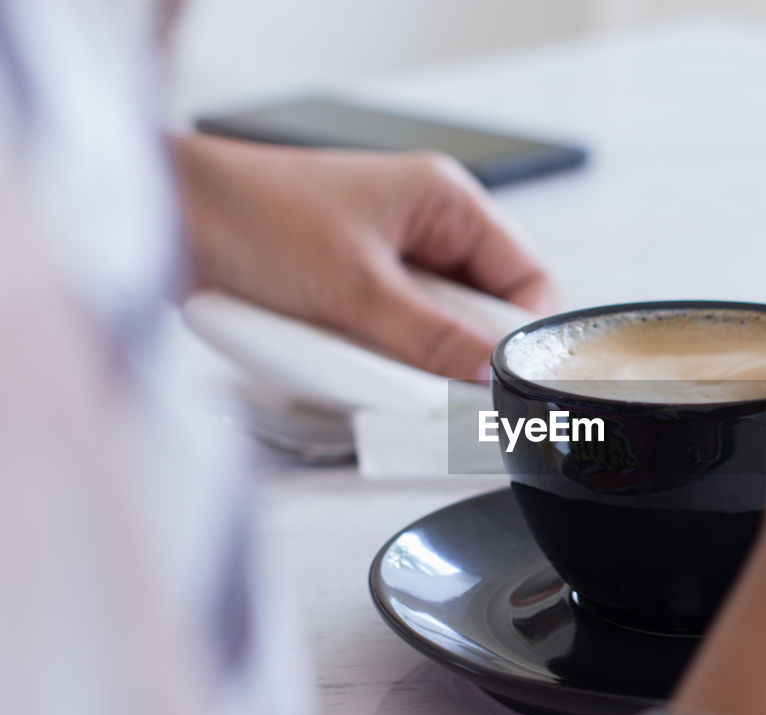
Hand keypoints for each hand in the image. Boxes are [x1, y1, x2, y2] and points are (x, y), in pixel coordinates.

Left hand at [175, 136, 554, 380]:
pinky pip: (393, 340)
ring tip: (387, 375)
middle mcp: (424, 229)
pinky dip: (380, 362)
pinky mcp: (353, 293)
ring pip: (436, 332)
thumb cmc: (251, 214)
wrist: (167, 217)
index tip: (503, 380)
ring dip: (415, 361)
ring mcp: (388, 263)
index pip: (526, 277)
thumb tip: (486, 376)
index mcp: (444, 202)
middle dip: (460, 353)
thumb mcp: (354, 287)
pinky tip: (357, 369)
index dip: (522, 333)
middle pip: (481, 312)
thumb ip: (428, 338)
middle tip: (443, 390)